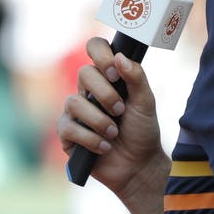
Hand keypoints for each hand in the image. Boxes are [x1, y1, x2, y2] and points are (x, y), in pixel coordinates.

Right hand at [57, 37, 169, 199]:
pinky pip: (69, 127)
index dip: (101, 55)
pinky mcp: (67, 134)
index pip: (95, 47)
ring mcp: (75, 111)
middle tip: (120, 110)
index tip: (115, 74)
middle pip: (83, 73)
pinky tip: (104, 147)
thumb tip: (119, 56)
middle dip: (105, 94)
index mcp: (107, 76)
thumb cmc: (142, 131)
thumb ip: (136, 77)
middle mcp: (88, 90)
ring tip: (114, 134)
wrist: (138, 165)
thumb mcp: (146, 102)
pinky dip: (91, 139)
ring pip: (74, 102)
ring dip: (99, 121)